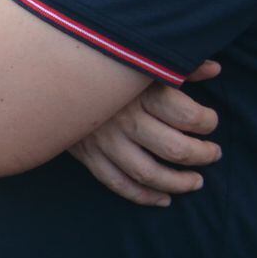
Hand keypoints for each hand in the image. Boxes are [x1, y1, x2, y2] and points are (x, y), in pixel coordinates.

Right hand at [69, 60, 221, 206]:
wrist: (43, 73)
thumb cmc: (98, 62)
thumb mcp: (138, 58)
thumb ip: (177, 64)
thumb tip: (214, 69)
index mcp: (139, 91)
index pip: (188, 116)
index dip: (208, 122)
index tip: (209, 121)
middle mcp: (124, 118)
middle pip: (175, 149)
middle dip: (202, 155)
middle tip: (212, 153)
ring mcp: (104, 140)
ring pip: (148, 173)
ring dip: (178, 182)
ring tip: (195, 181)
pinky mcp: (87, 154)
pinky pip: (117, 183)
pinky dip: (143, 196)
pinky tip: (163, 199)